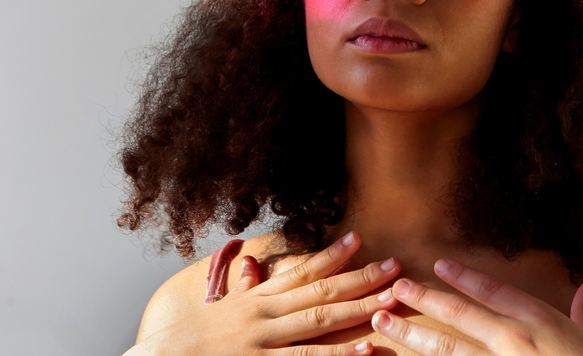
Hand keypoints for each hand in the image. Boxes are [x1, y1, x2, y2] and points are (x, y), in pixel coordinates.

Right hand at [128, 232, 399, 355]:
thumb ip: (242, 287)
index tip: (359, 238)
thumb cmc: (186, 336)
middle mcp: (265, 313)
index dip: (332, 255)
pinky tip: (366, 351)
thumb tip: (252, 265)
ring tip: (391, 300)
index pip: (301, 270)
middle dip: (361, 278)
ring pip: (320, 321)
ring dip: (360, 309)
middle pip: (322, 291)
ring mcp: (265, 340)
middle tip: (396, 266)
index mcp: (256, 298)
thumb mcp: (218, 305)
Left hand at [370, 259, 582, 355]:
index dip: (464, 277)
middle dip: (424, 300)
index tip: (439, 265)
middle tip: (395, 290)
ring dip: (412, 338)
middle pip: (460, 316)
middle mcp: (515, 342)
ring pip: (448, 351)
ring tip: (383, 326)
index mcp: (541, 323)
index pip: (494, 291)